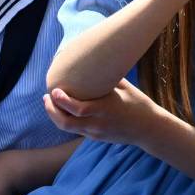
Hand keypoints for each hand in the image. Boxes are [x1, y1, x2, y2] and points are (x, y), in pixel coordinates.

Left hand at [43, 79, 167, 148]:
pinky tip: (61, 110)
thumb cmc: (137, 103)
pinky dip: (65, 120)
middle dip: (51, 111)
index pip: (78, 110)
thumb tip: (93, 57)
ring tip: (49, 103)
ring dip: (55, 116)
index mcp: (105, 110)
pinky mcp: (96, 138)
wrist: (149, 129)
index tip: (54, 91)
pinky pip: (75, 130)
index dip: (62, 102)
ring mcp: (96, 133)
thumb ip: (107, 76)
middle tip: (46, 97)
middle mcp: (98, 124)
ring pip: (68, 128)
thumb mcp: (124, 87)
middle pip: (66, 123)